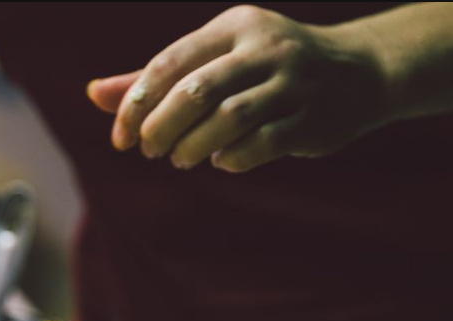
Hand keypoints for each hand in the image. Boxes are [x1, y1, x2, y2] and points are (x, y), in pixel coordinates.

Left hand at [87, 5, 390, 171]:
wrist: (359, 72)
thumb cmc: (267, 69)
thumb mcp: (215, 60)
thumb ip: (155, 79)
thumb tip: (93, 95)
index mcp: (235, 26)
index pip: (170, 63)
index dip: (137, 104)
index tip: (121, 138)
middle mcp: (266, 48)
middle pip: (196, 91)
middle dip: (162, 128)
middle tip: (149, 151)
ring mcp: (294, 81)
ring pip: (229, 118)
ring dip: (193, 146)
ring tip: (180, 160)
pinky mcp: (313, 117)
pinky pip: (262, 143)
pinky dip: (231, 158)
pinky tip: (221, 161)